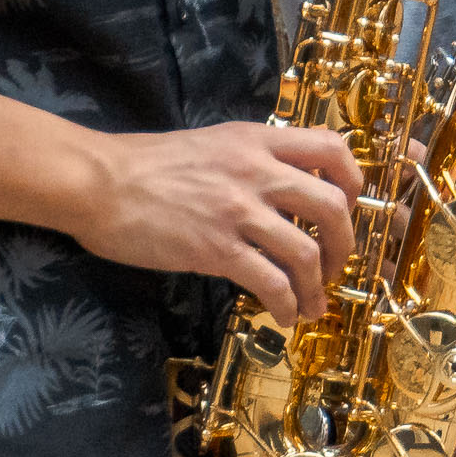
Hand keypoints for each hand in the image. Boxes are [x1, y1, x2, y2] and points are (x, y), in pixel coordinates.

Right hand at [73, 121, 362, 318]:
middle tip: (335, 266)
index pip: (333, 148)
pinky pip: (271, 282)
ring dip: (317, 285)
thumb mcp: (213, 143)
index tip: (351, 207)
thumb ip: (251, 159)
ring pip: (307, 251)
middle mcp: (257, 171)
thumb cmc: (148, 164)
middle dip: (345, 244)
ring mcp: (238, 211)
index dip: (355, 181)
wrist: (100, 182)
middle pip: (332, 205)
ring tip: (312, 303)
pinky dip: (287, 305)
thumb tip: (283, 187)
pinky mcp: (216, 249)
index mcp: (257, 141)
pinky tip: (284, 316)